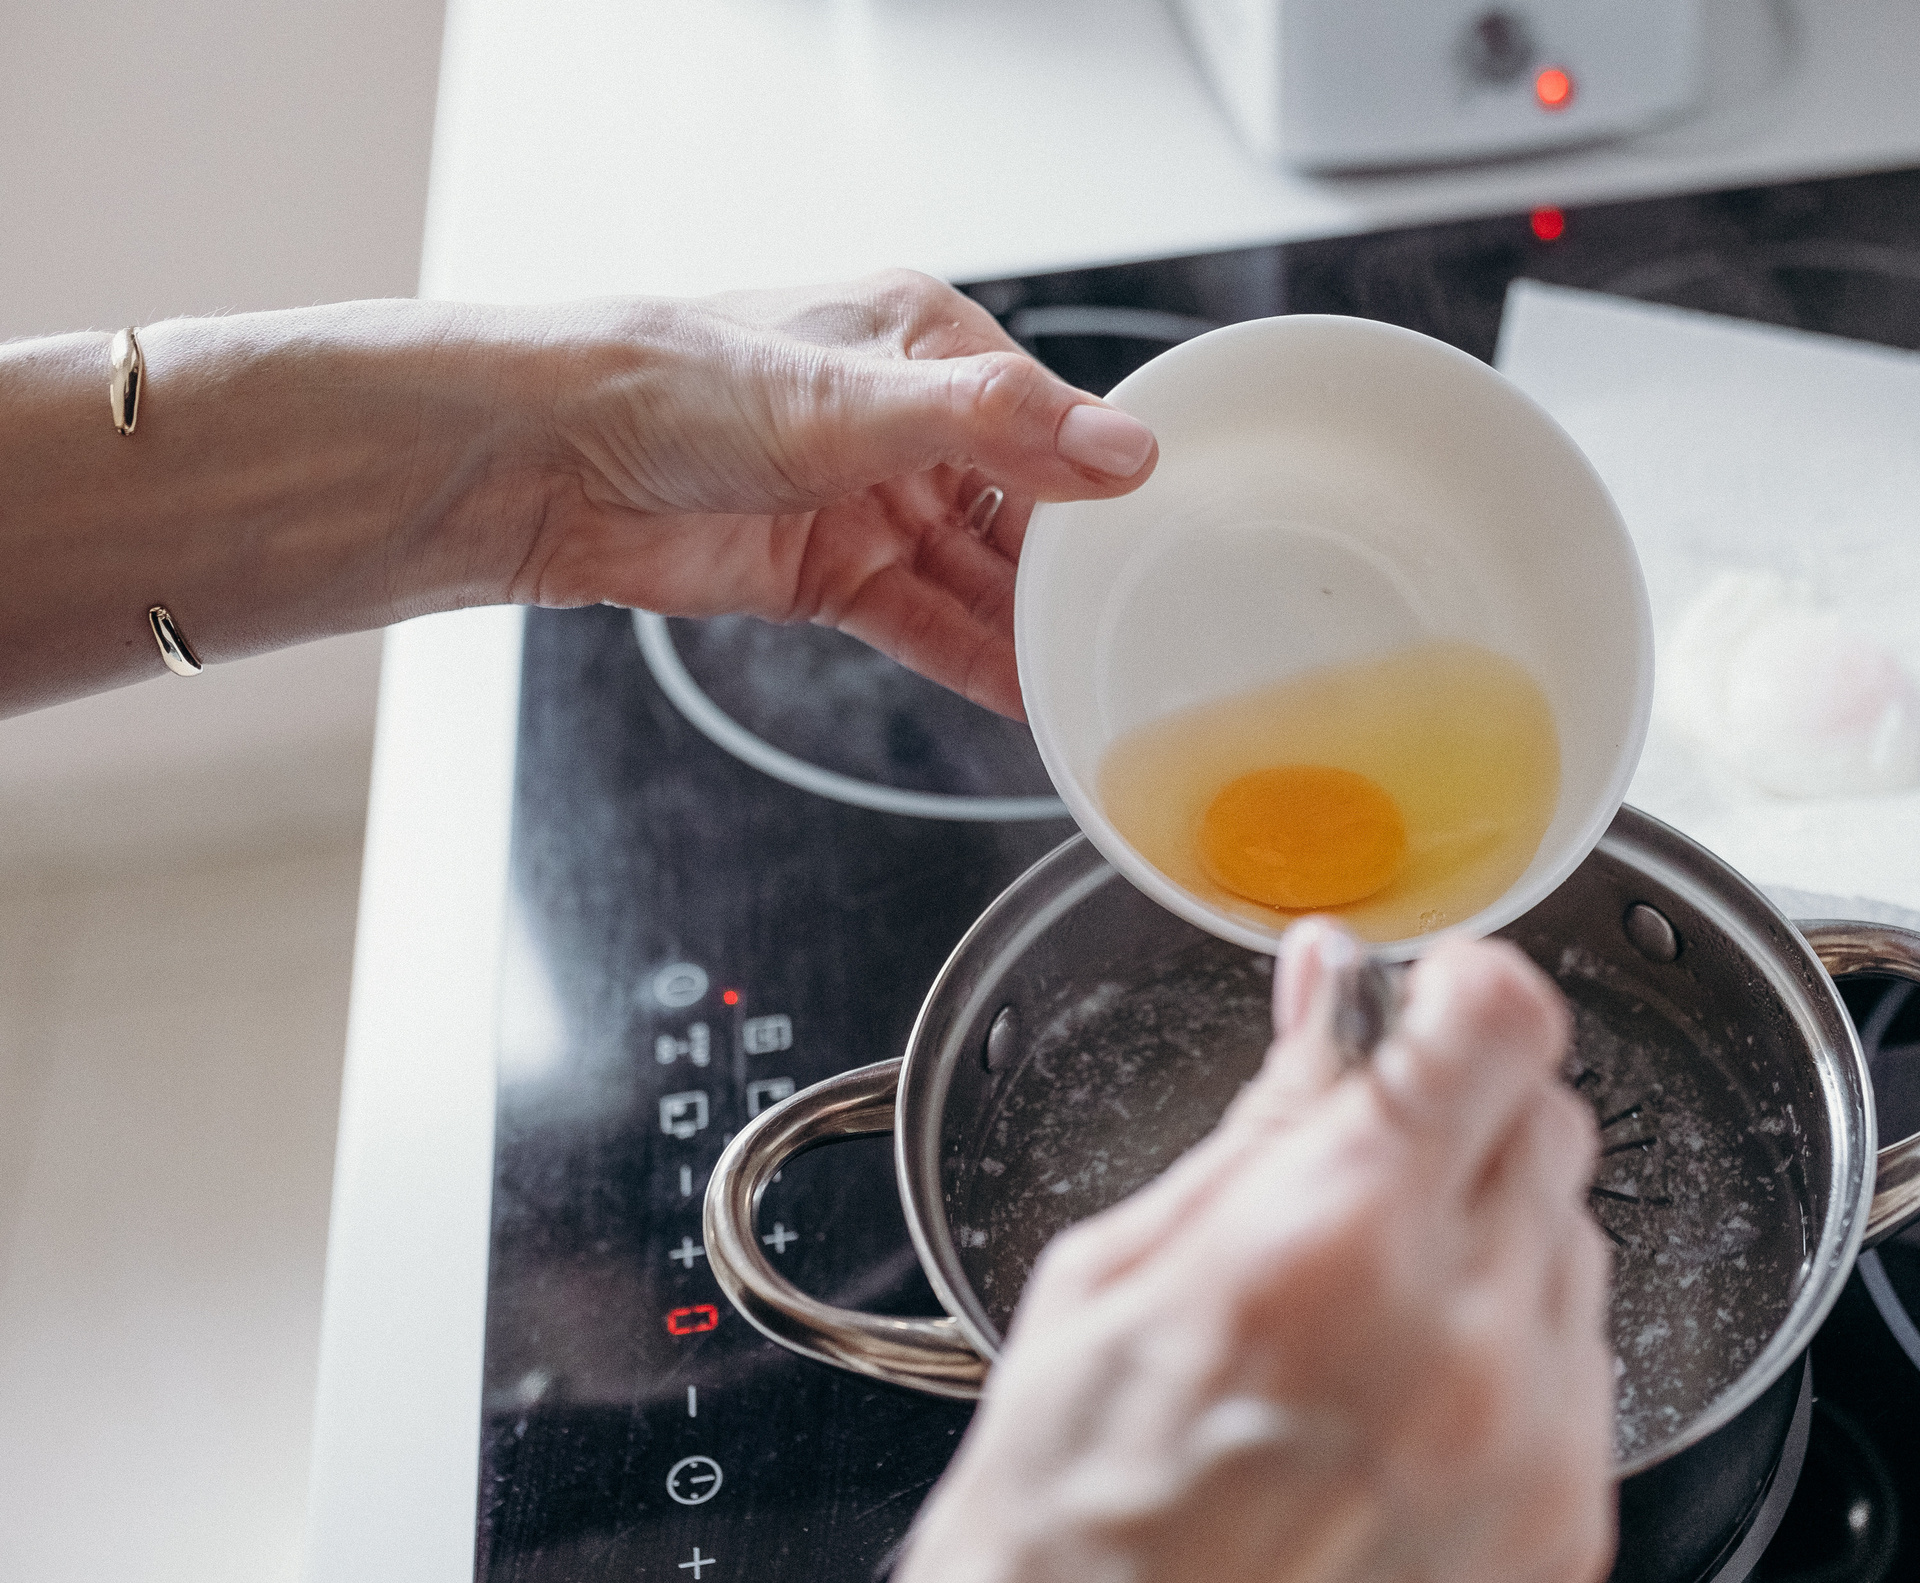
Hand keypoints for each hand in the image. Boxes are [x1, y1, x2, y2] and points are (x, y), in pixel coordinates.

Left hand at [517, 272, 1157, 717]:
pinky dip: (976, 661)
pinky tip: (1026, 697)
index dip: (1106, 481)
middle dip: (1075, 568)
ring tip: (1098, 678)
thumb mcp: (854, 399)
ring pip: (978, 577)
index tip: (1169, 536)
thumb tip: (1120, 448)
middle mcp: (906, 423)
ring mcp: (869, 503)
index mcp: (925, 345)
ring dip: (1030, 627)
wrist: (548, 463)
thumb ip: (996, 425)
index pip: (1052, 419)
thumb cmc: (674, 386)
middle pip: (1024, 509)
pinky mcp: (831, 576)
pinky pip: (927, 625)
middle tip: (1144, 623)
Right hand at [852, 919, 1615, 1582]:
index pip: (1503, 1027)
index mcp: (1331, 1250)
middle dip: (1466, 1111)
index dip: (1466, 988)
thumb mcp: (1112, 1282)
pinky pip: (1586, 1367)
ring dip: (1494, 1231)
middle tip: (1366, 1161)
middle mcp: (1465, 1344)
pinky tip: (1405, 1401)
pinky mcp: (1569, 1533)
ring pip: (1578, 1239)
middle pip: (1552, 1121)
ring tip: (1363, 1312)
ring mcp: (1534, 1448)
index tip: (1434, 998)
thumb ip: (1262, 1122)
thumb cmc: (1062, 1548)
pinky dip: (1517, 1350)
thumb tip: (1325, 1001)